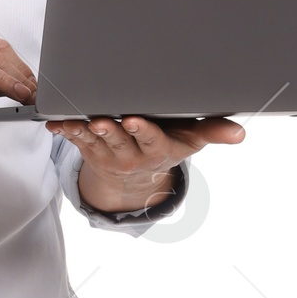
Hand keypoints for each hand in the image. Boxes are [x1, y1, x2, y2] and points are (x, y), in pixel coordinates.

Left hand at [44, 114, 244, 214]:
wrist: (137, 177)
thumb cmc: (167, 146)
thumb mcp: (191, 141)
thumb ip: (213, 132)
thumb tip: (239, 134)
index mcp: (156, 150)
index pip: (150, 141)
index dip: (142, 132)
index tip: (134, 120)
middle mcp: (131, 155)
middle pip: (119, 141)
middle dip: (110, 130)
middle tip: (101, 120)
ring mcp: (108, 154)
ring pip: (95, 141)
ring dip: (84, 131)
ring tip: (77, 121)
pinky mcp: (90, 149)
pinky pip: (76, 140)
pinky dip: (66, 131)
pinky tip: (57, 122)